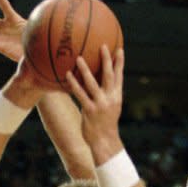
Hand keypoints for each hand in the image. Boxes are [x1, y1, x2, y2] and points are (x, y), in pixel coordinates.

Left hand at [64, 46, 123, 160]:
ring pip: (92, 83)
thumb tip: (102, 84)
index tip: (119, 49)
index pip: (119, 76)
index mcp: (117, 97)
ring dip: (86, 69)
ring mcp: (100, 104)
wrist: (104, 141)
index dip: (120, 63)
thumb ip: (108, 96)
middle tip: (103, 45)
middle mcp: (110, 98)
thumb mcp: (112, 109)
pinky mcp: (89, 110)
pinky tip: (68, 75)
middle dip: (107, 60)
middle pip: (109, 75)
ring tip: (79, 57)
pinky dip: (74, 84)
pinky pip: (80, 94)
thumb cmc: (106, 124)